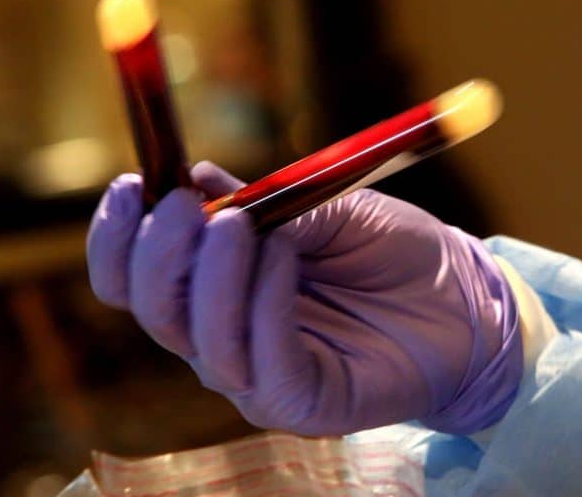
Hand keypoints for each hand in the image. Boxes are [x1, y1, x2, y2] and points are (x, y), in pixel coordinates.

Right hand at [86, 162, 522, 435]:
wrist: (465, 302)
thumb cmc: (393, 251)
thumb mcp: (327, 207)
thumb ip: (265, 201)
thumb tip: (200, 178)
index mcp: (213, 287)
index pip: (130, 277)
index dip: (116, 235)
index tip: (131, 184)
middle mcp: (220, 335)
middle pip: (149, 307)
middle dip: (161, 252)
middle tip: (195, 206)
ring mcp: (255, 376)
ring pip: (196, 337)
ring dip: (214, 274)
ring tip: (250, 227)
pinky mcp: (299, 404)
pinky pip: (259, 360)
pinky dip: (263, 302)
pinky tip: (288, 259)